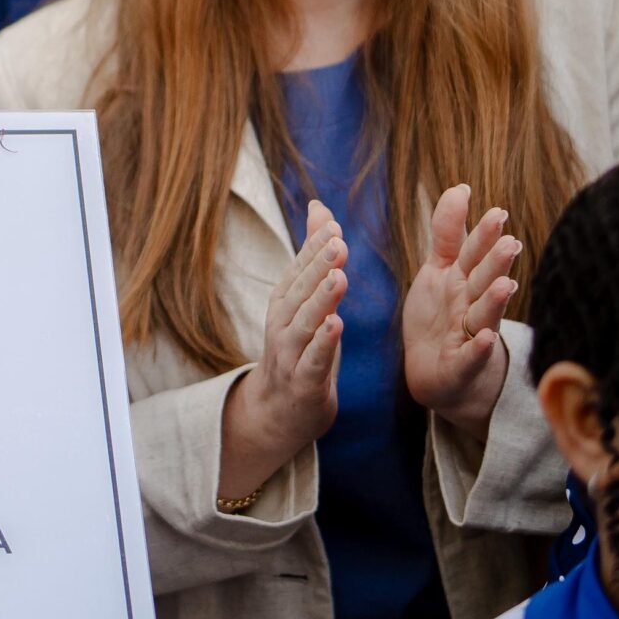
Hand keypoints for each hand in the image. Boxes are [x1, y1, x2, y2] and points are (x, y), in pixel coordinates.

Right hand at [221, 203, 346, 501]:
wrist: (278, 410)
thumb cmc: (299, 348)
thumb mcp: (306, 300)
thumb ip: (314, 256)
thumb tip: (320, 209)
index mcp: (285, 301)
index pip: (300, 268)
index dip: (315, 247)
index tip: (332, 225)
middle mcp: (282, 323)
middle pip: (301, 290)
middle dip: (319, 265)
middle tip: (338, 242)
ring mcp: (290, 353)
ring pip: (305, 323)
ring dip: (320, 299)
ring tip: (339, 278)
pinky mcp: (304, 382)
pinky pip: (313, 360)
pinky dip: (323, 343)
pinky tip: (335, 325)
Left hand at [401, 184, 520, 437]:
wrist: (437, 374)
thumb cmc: (442, 317)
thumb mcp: (439, 270)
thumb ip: (449, 232)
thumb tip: (461, 188)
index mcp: (464, 280)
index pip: (474, 254)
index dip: (483, 236)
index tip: (497, 212)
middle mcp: (471, 304)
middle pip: (484, 281)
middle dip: (496, 263)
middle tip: (509, 243)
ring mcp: (469, 335)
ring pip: (485, 314)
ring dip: (495, 300)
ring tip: (505, 285)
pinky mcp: (462, 365)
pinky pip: (471, 356)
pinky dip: (478, 348)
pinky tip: (485, 338)